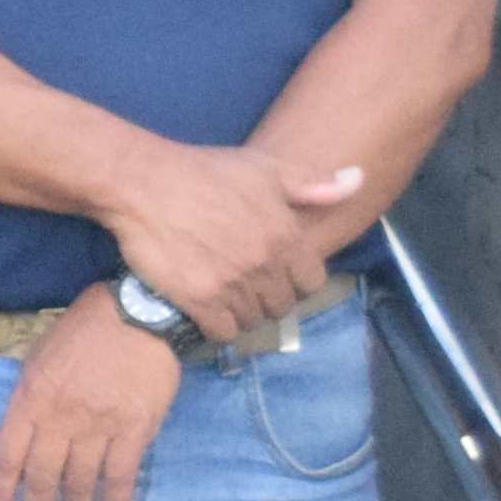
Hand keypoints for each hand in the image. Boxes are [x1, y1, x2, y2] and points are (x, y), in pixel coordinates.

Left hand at [0, 297, 181, 500]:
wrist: (140, 314)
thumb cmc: (85, 329)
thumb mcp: (39, 355)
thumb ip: (30, 397)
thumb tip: (24, 434)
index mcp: (31, 398)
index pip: (6, 455)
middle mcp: (61, 418)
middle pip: (42, 476)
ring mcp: (100, 426)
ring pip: (81, 482)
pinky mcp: (137, 430)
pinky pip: (122, 475)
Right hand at [98, 137, 364, 333]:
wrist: (142, 184)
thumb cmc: (204, 172)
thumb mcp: (264, 168)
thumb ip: (313, 183)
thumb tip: (357, 180)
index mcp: (285, 235)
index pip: (311, 282)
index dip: (295, 279)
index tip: (275, 272)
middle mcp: (264, 264)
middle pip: (282, 306)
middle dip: (268, 298)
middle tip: (246, 284)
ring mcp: (232, 285)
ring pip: (253, 321)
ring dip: (242, 313)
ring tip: (225, 296)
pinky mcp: (199, 300)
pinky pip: (223, 332)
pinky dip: (218, 327)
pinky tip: (207, 309)